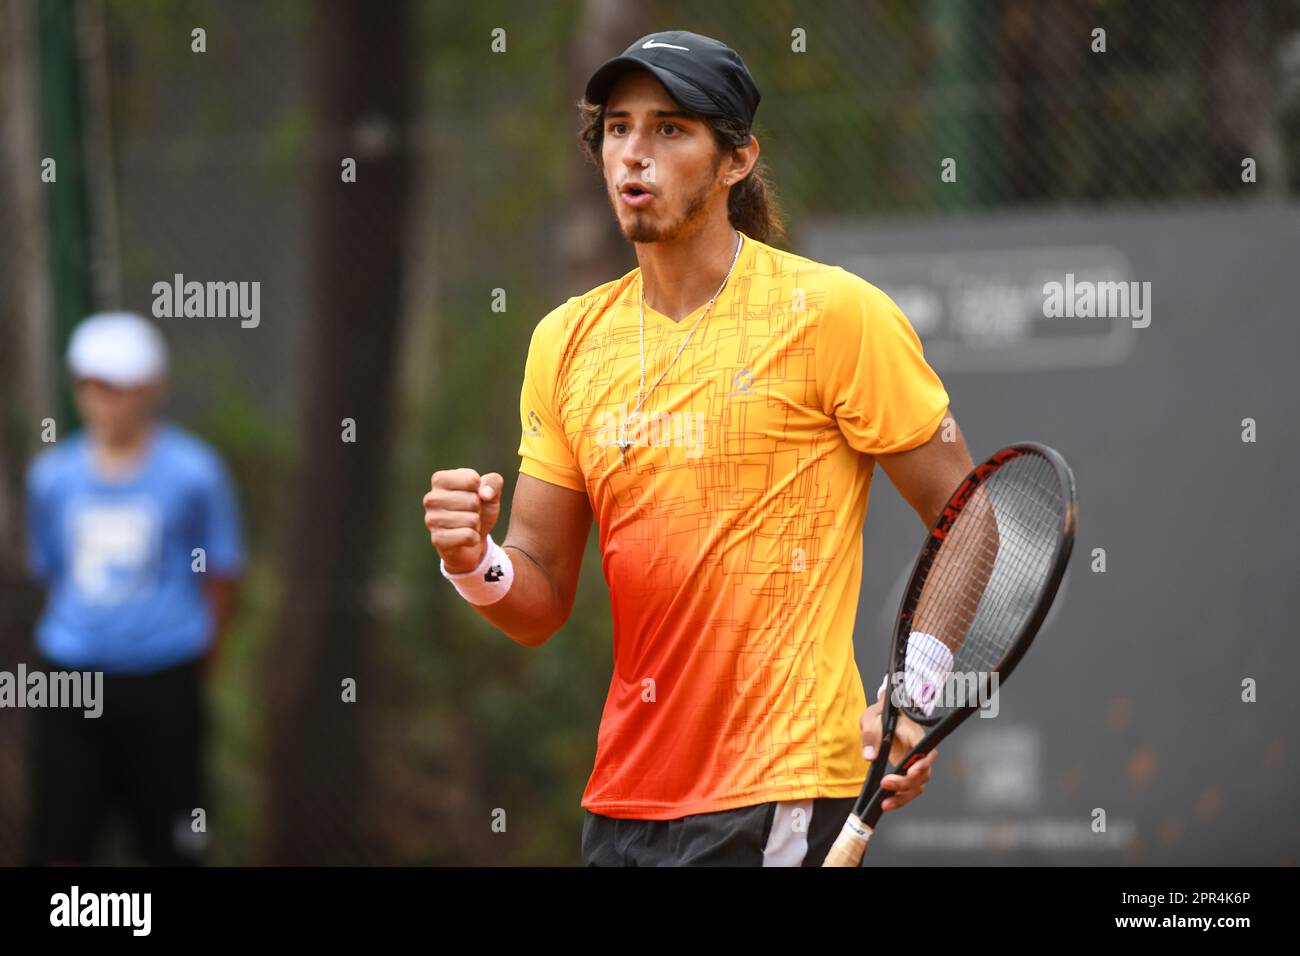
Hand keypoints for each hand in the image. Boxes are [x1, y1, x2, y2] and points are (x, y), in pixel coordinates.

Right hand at [424, 469, 503, 571]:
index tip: (474, 495)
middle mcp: (431, 498)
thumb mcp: (490, 492)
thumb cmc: (478, 510)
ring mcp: (431, 519)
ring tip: (467, 525)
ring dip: (476, 524)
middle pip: (473, 500)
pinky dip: (474, 538)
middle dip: (478, 509)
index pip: (472, 479)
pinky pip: (468, 536)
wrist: (472, 541)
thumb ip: (493, 482)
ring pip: (472, 519)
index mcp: (440, 480)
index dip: (481, 489)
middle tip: (470, 513)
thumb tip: (485, 494)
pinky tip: (465, 538)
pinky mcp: (437, 539)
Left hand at [858, 687, 937, 811]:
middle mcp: (920, 751)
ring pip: (918, 785)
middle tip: (885, 784)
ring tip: (885, 804)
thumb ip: (870, 736)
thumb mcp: (871, 719)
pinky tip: (888, 803)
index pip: (926, 751)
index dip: (922, 764)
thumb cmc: (881, 715)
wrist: (883, 717)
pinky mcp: (908, 772)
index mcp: (914, 735)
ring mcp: (916, 763)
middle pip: (923, 773)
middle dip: (905, 783)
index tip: (911, 772)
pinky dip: (900, 798)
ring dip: (903, 797)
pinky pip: (910, 789)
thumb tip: (870, 757)